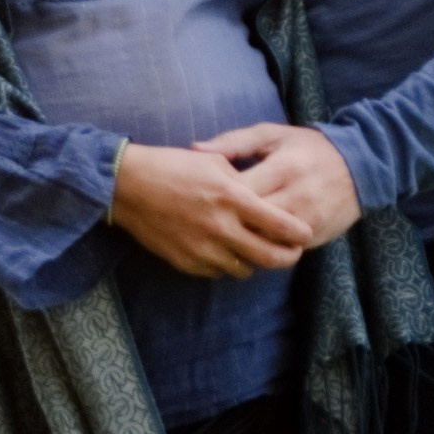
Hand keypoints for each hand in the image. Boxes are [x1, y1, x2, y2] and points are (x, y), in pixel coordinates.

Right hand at [110, 141, 311, 279]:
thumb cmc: (173, 166)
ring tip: (255, 249)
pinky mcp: (186, 262)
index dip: (298, 233)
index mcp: (232, 197)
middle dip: (286, 257)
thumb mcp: (214, 162)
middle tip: (291, 253)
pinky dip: (227, 264)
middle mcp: (221, 227)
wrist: (128, 186)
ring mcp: (203, 248)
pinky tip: (225, 250)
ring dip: (254, 261)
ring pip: (245, 269)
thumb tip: (265, 195)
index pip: (279, 224)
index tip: (305, 234)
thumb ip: (243, 181)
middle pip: (268, 257)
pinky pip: (218, 272)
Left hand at [195, 120, 361, 247]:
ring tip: (223, 236)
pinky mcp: (316, 237)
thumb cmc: (308, 147)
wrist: (362, 165)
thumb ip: (233, 142)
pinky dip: (264, 249)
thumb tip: (195, 149)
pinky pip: (281, 251)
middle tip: (206, 222)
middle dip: (226, 224)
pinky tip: (248, 245)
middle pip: (250, 222)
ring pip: (265, 242)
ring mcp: (308, 220)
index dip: (217, 198)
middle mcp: (297, 196)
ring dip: (243, 241)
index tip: (203, 198)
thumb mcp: (272, 135)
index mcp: (283, 167)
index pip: (240, 192)